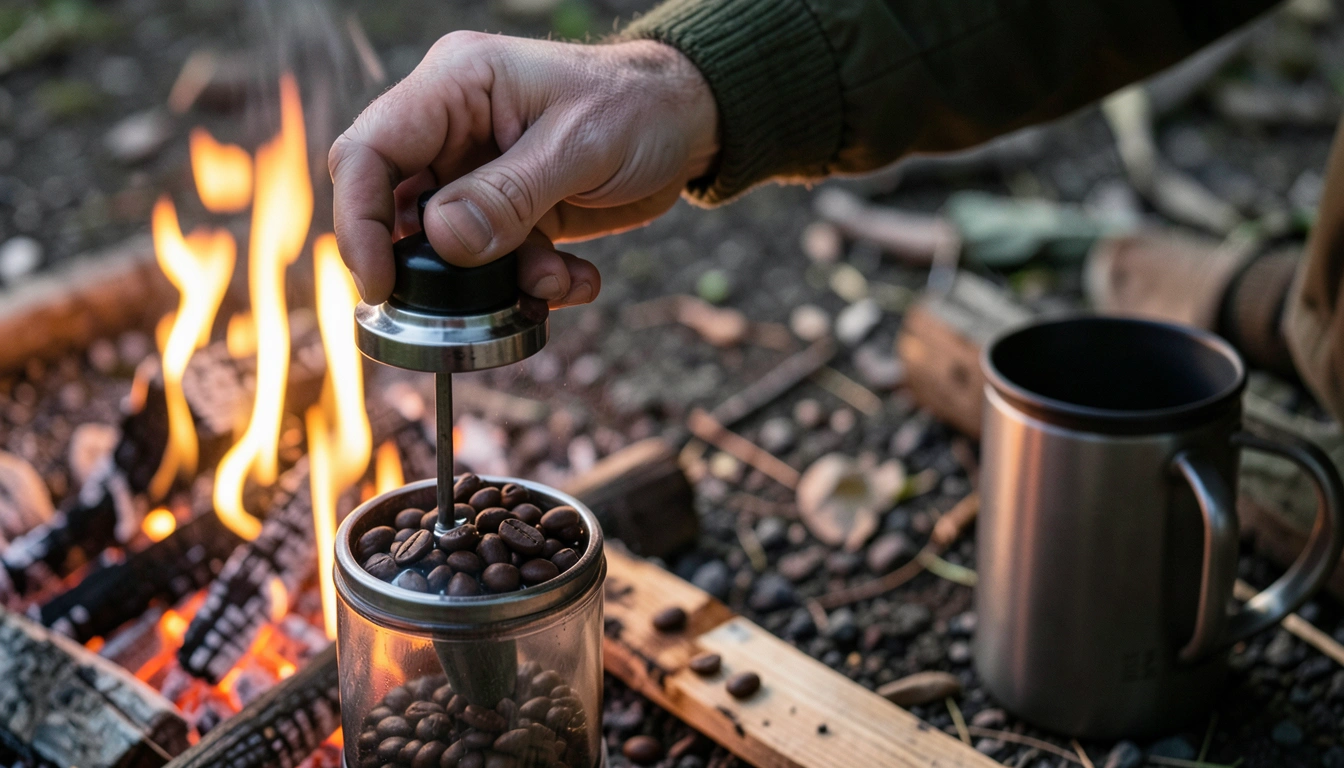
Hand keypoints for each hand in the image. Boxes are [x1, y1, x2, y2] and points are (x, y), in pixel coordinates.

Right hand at [329, 33, 718, 307]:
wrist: (686, 123)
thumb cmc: (637, 107)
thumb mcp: (580, 146)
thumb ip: (510, 193)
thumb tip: (443, 240)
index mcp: (455, 86)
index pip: (369, 150)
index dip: (359, 220)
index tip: (379, 284)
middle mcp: (453, 129)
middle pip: (397, 208)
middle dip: (433, 268)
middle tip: (467, 305)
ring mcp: (477, 173)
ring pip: (447, 249)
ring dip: (496, 282)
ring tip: (554, 280)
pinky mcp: (506, 211)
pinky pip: (494, 263)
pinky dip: (530, 283)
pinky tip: (576, 279)